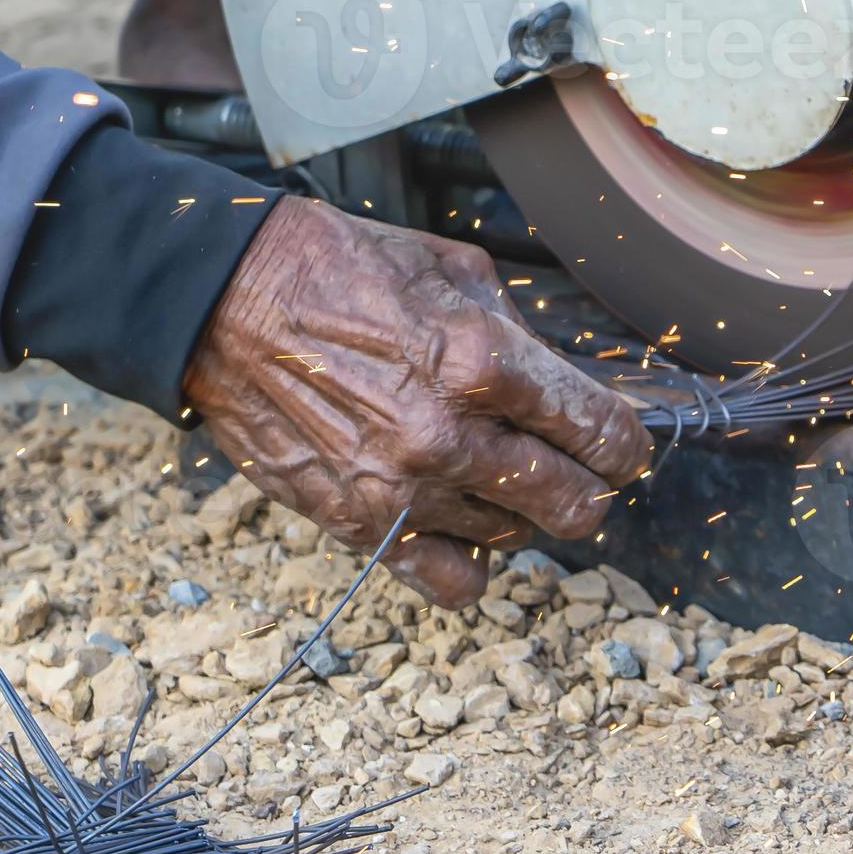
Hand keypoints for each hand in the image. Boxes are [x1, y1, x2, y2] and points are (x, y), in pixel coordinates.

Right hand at [182, 197, 651, 606]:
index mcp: (483, 362)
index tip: (626, 445)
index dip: (627, 445)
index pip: (599, 432)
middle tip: (582, 469)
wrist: (225, 303)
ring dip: (524, 513)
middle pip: (573, 503)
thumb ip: (522, 335)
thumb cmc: (340, 271)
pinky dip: (475, 562)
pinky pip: (453, 582)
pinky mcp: (359, 524)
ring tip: (503, 475)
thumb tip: (571, 383)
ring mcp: (402, 488)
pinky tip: (469, 524)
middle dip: (591, 487)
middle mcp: (449, 435)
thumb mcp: (454, 272)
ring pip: (516, 538)